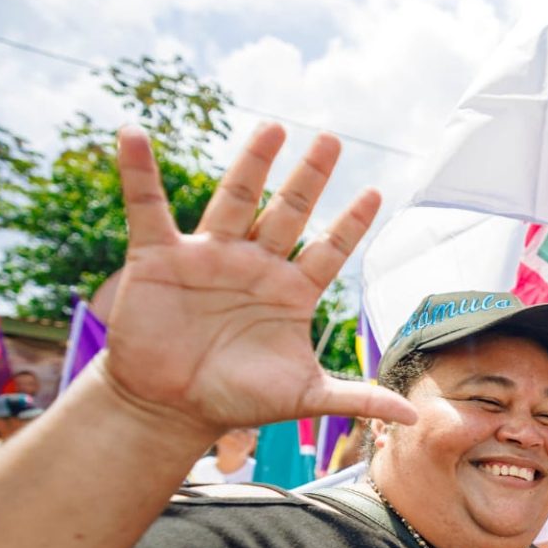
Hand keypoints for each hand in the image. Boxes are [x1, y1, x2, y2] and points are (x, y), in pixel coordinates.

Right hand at [99, 124, 416, 441]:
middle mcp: (254, 265)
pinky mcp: (160, 257)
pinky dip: (139, 172)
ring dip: (253, 163)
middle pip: (289, 211)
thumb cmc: (237, 399)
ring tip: (273, 127)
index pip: (329, 249)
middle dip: (310, 178)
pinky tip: (135, 134)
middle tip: (332, 139)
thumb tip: (412, 419)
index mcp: (291, 291)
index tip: (374, 192)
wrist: (170, 409)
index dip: (351, 223)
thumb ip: (357, 398)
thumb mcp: (304, 397)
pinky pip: (148, 207)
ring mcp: (209, 256)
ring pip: (236, 199)